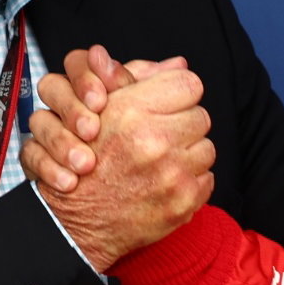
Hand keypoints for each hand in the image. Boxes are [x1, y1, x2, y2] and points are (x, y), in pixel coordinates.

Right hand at [33, 63, 214, 271]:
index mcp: (132, 110)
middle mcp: (154, 140)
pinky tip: (164, 182)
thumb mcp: (103, 109)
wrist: (76, 221)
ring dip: (188, 152)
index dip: (177, 93)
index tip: (167, 105)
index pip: (188, 84)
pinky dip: (190, 180)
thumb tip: (179, 63)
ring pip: (207, 147)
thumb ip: (139, 79)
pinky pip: (207, 178)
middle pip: (201, 115)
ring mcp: (172, 173)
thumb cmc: (87, 160)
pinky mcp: (184, 201)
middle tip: (160, 136)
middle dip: (182, 124)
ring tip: (161, 160)